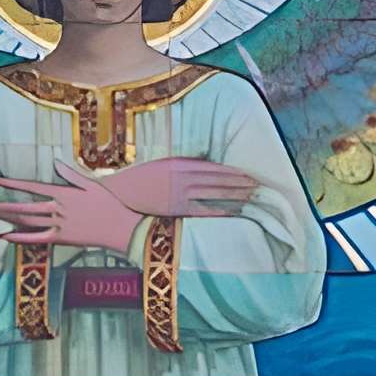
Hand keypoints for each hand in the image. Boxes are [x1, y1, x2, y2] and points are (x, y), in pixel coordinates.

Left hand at [0, 159, 143, 255]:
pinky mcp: (61, 239)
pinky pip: (35, 239)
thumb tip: (56, 162)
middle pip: (22, 207)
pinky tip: (4, 236)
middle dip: (0, 204)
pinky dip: (18, 238)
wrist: (121, 228)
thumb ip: (71, 174)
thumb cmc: (108, 204)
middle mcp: (57, 209)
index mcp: (62, 193)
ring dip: (5, 219)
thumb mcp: (91, 184)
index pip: (31, 186)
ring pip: (25, 222)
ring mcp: (58, 225)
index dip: (11, 183)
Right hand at [101, 156, 260, 220]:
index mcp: (178, 163)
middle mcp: (182, 177)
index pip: (212, 167)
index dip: (232, 171)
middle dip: (239, 183)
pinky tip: (233, 212)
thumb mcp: (160, 164)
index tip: (248, 174)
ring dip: (234, 195)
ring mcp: (179, 195)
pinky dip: (220, 211)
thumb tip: (202, 166)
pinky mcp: (176, 211)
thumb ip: (181, 165)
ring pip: (213, 194)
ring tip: (250, 196)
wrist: (118, 196)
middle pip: (217, 180)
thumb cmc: (139, 179)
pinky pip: (203, 211)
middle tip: (257, 185)